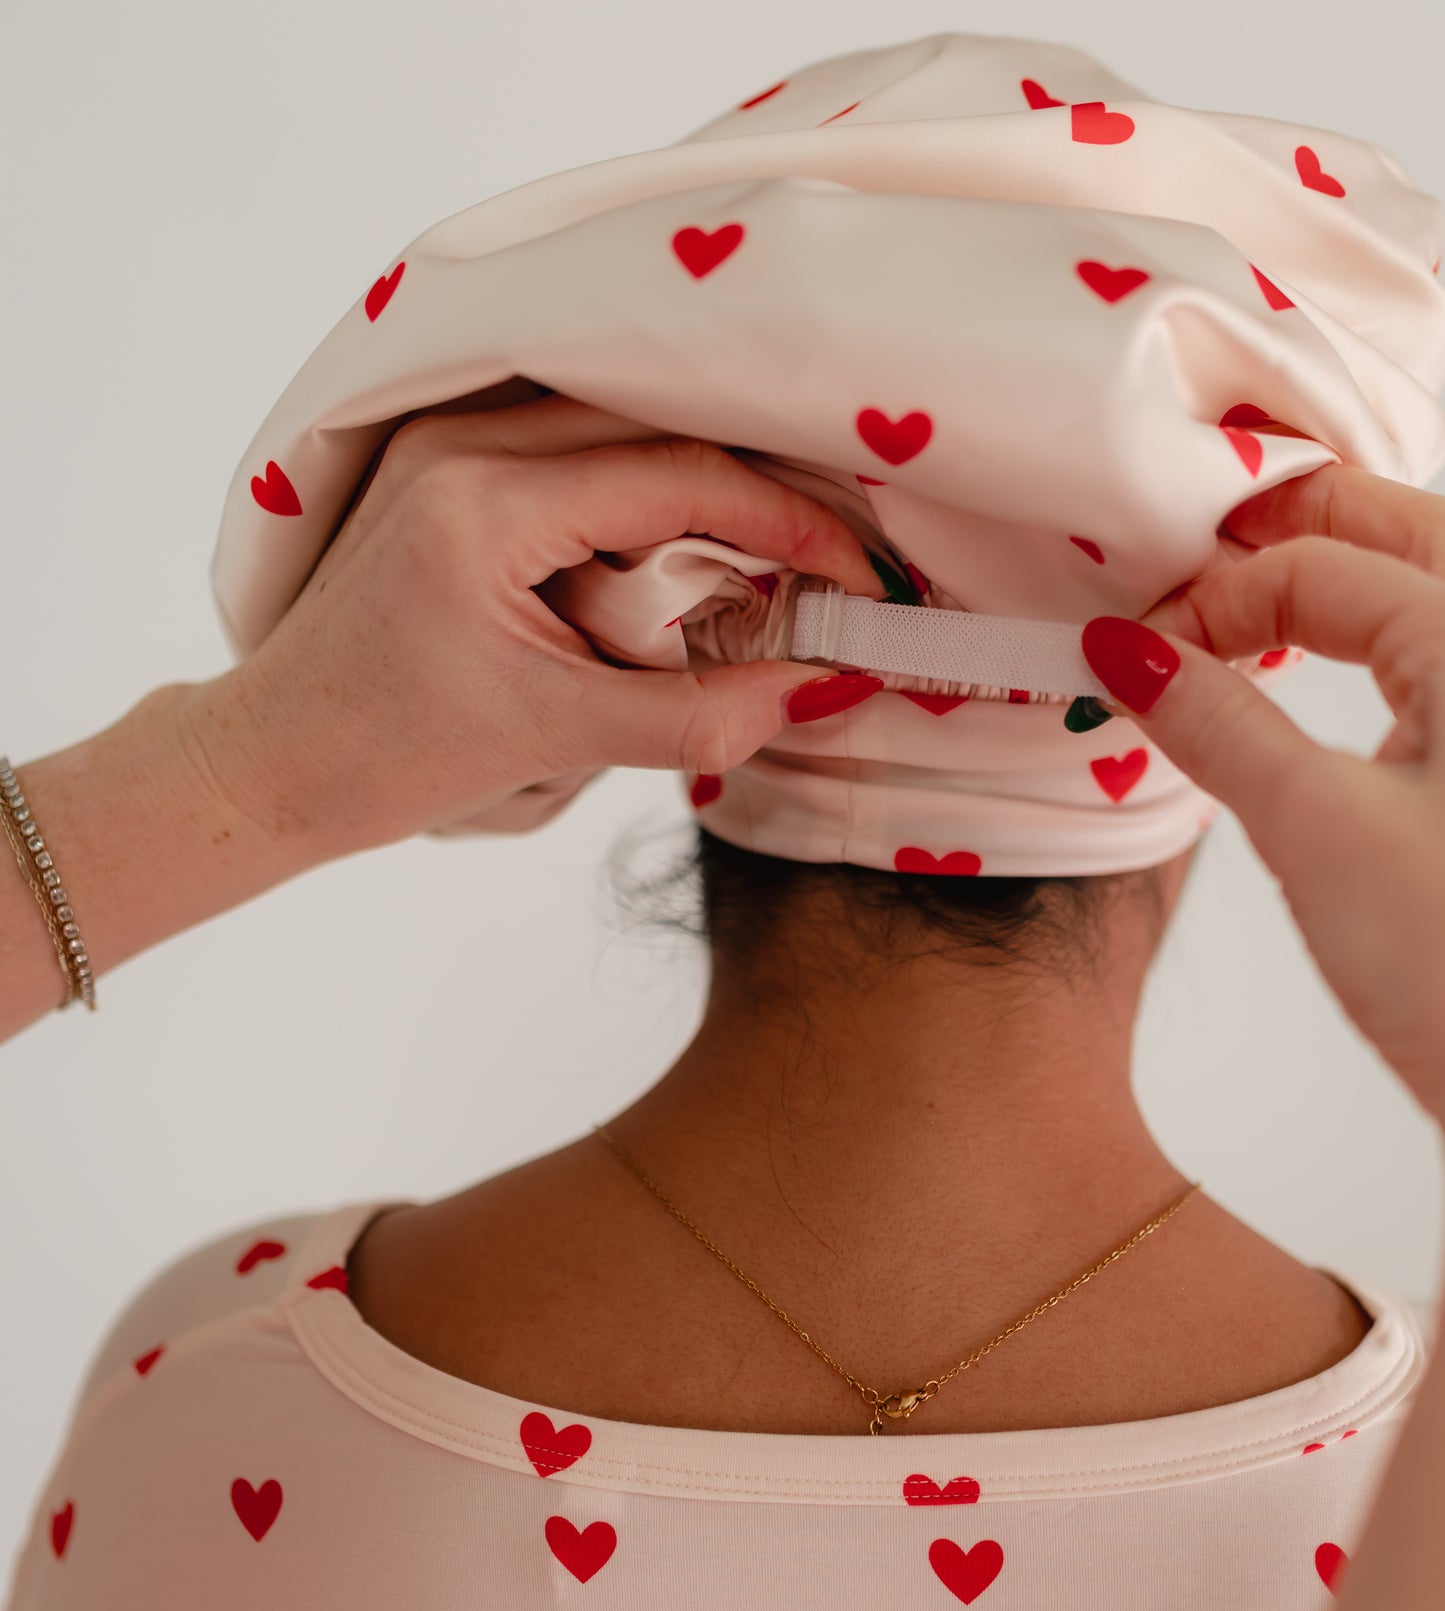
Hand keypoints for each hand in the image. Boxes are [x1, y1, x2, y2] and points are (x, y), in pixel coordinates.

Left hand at [188, 393, 883, 856]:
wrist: (276, 757)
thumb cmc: (390, 753)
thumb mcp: (553, 738)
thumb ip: (695, 716)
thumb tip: (822, 690)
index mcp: (484, 500)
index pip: (681, 477)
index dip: (789, 522)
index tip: (857, 577)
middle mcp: (462, 439)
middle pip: (662, 429)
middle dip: (759, 496)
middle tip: (830, 566)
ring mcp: (446, 437)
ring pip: (623, 427)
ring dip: (701, 489)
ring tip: (763, 566)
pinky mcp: (443, 456)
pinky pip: (576, 447)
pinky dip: (643, 493)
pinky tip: (678, 552)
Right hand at [1080, 465, 1444, 1128]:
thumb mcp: (1317, 829)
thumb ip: (1217, 724)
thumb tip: (1126, 655)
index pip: (1318, 564)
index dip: (1207, 596)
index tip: (1126, 654)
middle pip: (1396, 530)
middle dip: (1288, 535)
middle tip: (1188, 570)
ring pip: (1427, 592)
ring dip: (1339, 585)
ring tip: (1247, 609)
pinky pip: (1441, 671)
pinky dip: (1379, 656)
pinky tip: (1337, 699)